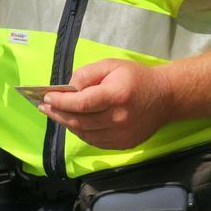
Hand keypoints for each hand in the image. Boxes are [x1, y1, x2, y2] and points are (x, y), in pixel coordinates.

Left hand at [39, 59, 172, 149]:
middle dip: (58, 113)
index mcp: (116, 95)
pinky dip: (81, 132)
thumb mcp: (112, 65)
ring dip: (67, 124)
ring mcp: (121, 135)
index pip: (81, 103)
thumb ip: (87, 74)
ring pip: (84, 134)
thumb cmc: (136, 78)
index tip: (46, 97)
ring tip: (56, 114)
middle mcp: (119, 118)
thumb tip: (67, 88)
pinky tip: (74, 123)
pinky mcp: (123, 145)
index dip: (61, 102)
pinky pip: (94, 141)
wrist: (166, 98)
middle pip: (80, 121)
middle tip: (44, 107)